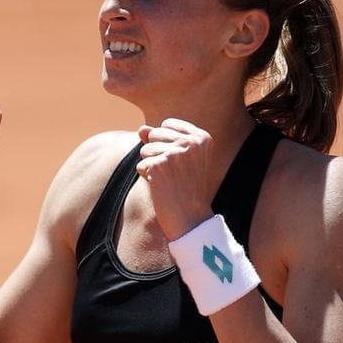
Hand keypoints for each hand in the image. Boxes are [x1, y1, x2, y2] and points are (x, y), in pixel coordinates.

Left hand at [136, 119, 214, 240]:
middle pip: (155, 134)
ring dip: (151, 166)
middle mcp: (191, 142)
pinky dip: (146, 177)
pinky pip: (141, 165)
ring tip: (169, 181)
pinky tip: (162, 187)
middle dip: (157, 153)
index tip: (180, 163)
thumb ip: (161, 139)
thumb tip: (141, 129)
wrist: (190, 219)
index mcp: (202, 137)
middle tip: (174, 174)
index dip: (166, 143)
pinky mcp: (160, 165)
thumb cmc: (185, 188)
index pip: (168, 124)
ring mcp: (176, 153)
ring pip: (145, 149)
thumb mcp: (179, 159)